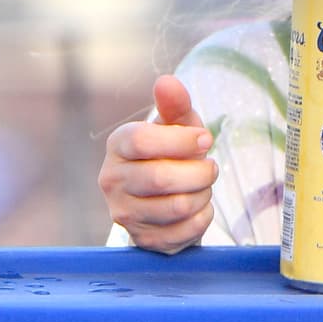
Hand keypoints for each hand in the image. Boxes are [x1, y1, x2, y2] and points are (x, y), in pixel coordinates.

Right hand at [99, 75, 217, 252]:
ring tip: (202, 186)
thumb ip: (175, 105)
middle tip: (210, 167)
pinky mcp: (143, 239)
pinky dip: (203, 217)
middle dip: (199, 172)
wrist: (166, 197)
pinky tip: (197, 207)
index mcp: (118, 146)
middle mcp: (112, 180)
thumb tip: (167, 81)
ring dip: (203, 194)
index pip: (140, 140)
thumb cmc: (172, 153)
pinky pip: (186, 230)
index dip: (181, 140)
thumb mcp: (177, 126)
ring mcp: (124, 213)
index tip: (206, 139)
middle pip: (161, 178)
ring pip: (177, 206)